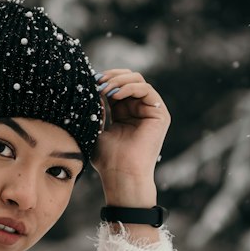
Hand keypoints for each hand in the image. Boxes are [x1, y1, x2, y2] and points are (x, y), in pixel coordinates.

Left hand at [92, 69, 170, 197]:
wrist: (121, 174)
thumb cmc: (107, 158)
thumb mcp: (96, 127)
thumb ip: (97, 106)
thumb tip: (93, 85)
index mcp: (123, 112)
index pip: (115, 85)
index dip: (103, 79)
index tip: (89, 80)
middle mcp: (138, 109)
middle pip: (128, 78)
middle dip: (111, 76)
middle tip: (96, 81)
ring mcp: (150, 111)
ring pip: (137, 80)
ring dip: (118, 80)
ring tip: (104, 89)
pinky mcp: (160, 114)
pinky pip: (146, 89)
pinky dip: (130, 87)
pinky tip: (115, 95)